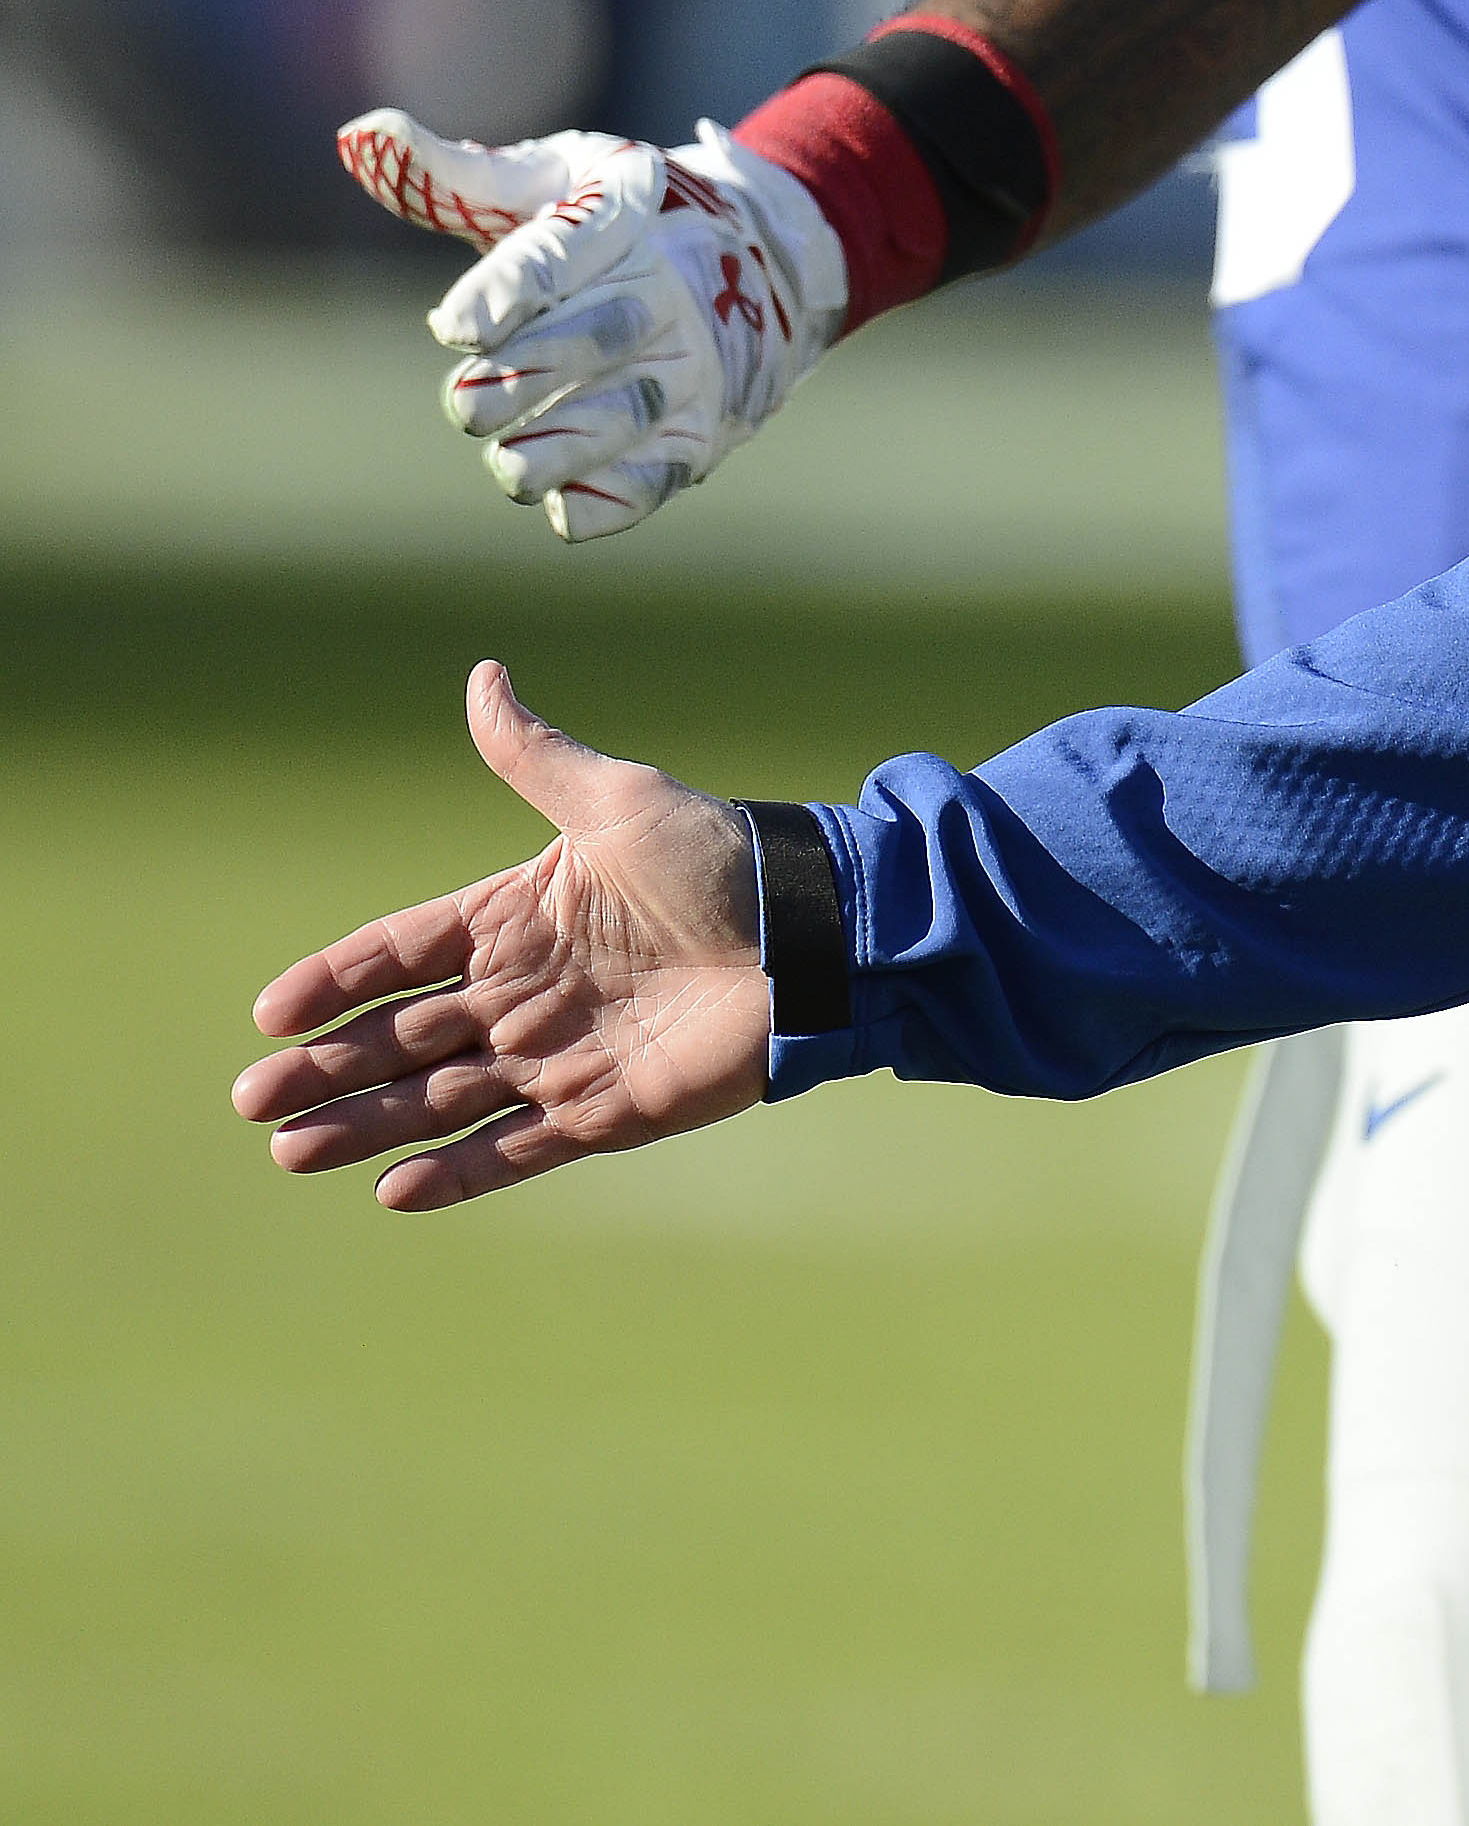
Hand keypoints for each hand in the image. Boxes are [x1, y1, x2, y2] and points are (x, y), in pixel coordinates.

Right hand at [234, 663, 770, 1209]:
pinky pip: (517, 1148)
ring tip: (292, 1152)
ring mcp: (559, 1054)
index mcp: (516, 917)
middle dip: (329, 1068)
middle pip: (402, 1036)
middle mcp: (525, 991)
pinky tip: (392, 1191)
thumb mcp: (620, 799)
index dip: (336, 982)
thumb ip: (538, 757)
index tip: (273, 1013)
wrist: (816, 933)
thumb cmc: (725, 857)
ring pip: (441, 1099)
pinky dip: (458, 1172)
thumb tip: (482, 676)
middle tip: (254, 1098)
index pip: (400, 953)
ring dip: (368, 1127)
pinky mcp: (604, 1109)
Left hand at [336, 111, 844, 539]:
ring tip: (508, 464)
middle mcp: (672, 284)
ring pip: (635, 410)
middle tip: (463, 403)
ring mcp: (693, 361)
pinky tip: (564, 505)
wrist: (738, 261)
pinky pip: (664, 471)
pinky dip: (616, 497)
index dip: (509, 289)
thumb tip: (361, 135)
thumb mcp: (541, 179)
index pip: (566, 248)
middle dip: (530, 373)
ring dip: (567, 446)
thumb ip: (451, 175)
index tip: (451, 327)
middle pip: (606, 333)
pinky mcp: (700, 428)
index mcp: (626, 205)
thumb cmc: (598, 220)